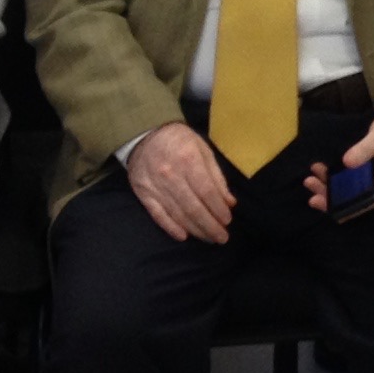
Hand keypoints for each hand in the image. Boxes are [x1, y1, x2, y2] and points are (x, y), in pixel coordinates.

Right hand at [124, 122, 236, 244]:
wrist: (144, 133)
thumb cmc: (179, 140)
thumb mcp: (203, 149)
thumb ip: (216, 176)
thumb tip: (229, 202)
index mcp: (188, 160)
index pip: (206, 191)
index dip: (218, 209)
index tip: (228, 221)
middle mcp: (171, 175)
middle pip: (193, 207)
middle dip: (210, 226)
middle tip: (222, 238)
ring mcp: (155, 186)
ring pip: (178, 214)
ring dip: (195, 229)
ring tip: (208, 238)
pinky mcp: (143, 194)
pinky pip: (158, 215)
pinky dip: (171, 228)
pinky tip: (184, 236)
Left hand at [311, 100, 373, 212]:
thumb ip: (366, 148)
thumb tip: (347, 163)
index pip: (372, 198)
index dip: (353, 208)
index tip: (332, 209)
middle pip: (358, 196)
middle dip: (334, 197)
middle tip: (312, 192)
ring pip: (352, 187)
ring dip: (331, 186)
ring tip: (310, 180)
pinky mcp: (370, 166)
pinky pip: (351, 177)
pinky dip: (336, 176)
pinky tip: (322, 172)